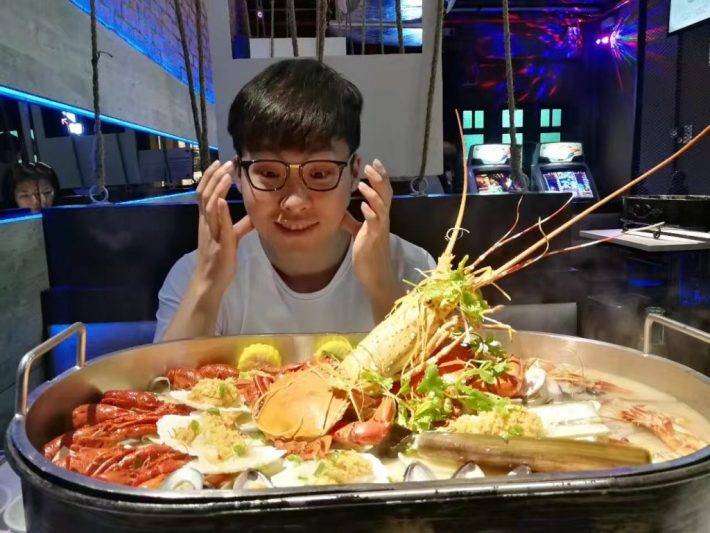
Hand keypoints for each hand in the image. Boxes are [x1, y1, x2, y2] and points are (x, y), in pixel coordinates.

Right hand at [194, 160, 253, 292]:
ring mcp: (211, 233)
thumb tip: (254, 216)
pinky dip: (218, 211)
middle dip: (215, 176)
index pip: (205, 192)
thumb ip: (240, 226)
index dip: (212, 176)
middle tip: (227, 162)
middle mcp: (206, 223)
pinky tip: (221, 200)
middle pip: (205, 193)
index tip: (221, 163)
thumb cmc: (219, 259)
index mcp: (207, 220)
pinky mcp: (219, 244)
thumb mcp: (230, 238)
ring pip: (209, 205)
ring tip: (227, 174)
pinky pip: (217, 226)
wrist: (209, 281)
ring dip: (218, 188)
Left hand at [340, 159, 396, 298]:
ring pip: (382, 206)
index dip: (380, 177)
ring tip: (362, 183)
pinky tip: (363, 206)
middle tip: (370, 165)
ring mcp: (379, 229)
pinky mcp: (374, 239)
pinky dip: (370, 213)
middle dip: (379, 178)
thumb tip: (341, 211)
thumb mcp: (359, 233)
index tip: (374, 162)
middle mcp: (382, 220)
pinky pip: (375, 223)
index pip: (383, 192)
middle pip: (386, 194)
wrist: (375, 274)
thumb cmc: (368, 253)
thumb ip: (352, 221)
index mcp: (379, 216)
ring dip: (373, 194)